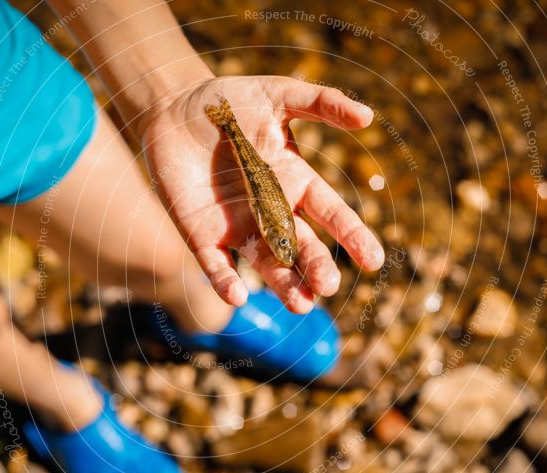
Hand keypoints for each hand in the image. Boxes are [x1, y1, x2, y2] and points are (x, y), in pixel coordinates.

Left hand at [140, 75, 384, 313]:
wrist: (174, 109)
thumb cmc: (229, 101)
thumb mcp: (277, 95)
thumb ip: (320, 104)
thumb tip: (367, 116)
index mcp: (295, 182)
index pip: (330, 213)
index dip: (352, 236)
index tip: (373, 260)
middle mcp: (271, 211)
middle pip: (301, 246)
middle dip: (315, 267)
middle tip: (327, 287)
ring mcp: (238, 226)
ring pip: (266, 263)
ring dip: (283, 284)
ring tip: (300, 305)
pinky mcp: (202, 234)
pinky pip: (216, 264)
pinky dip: (225, 281)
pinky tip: (237, 296)